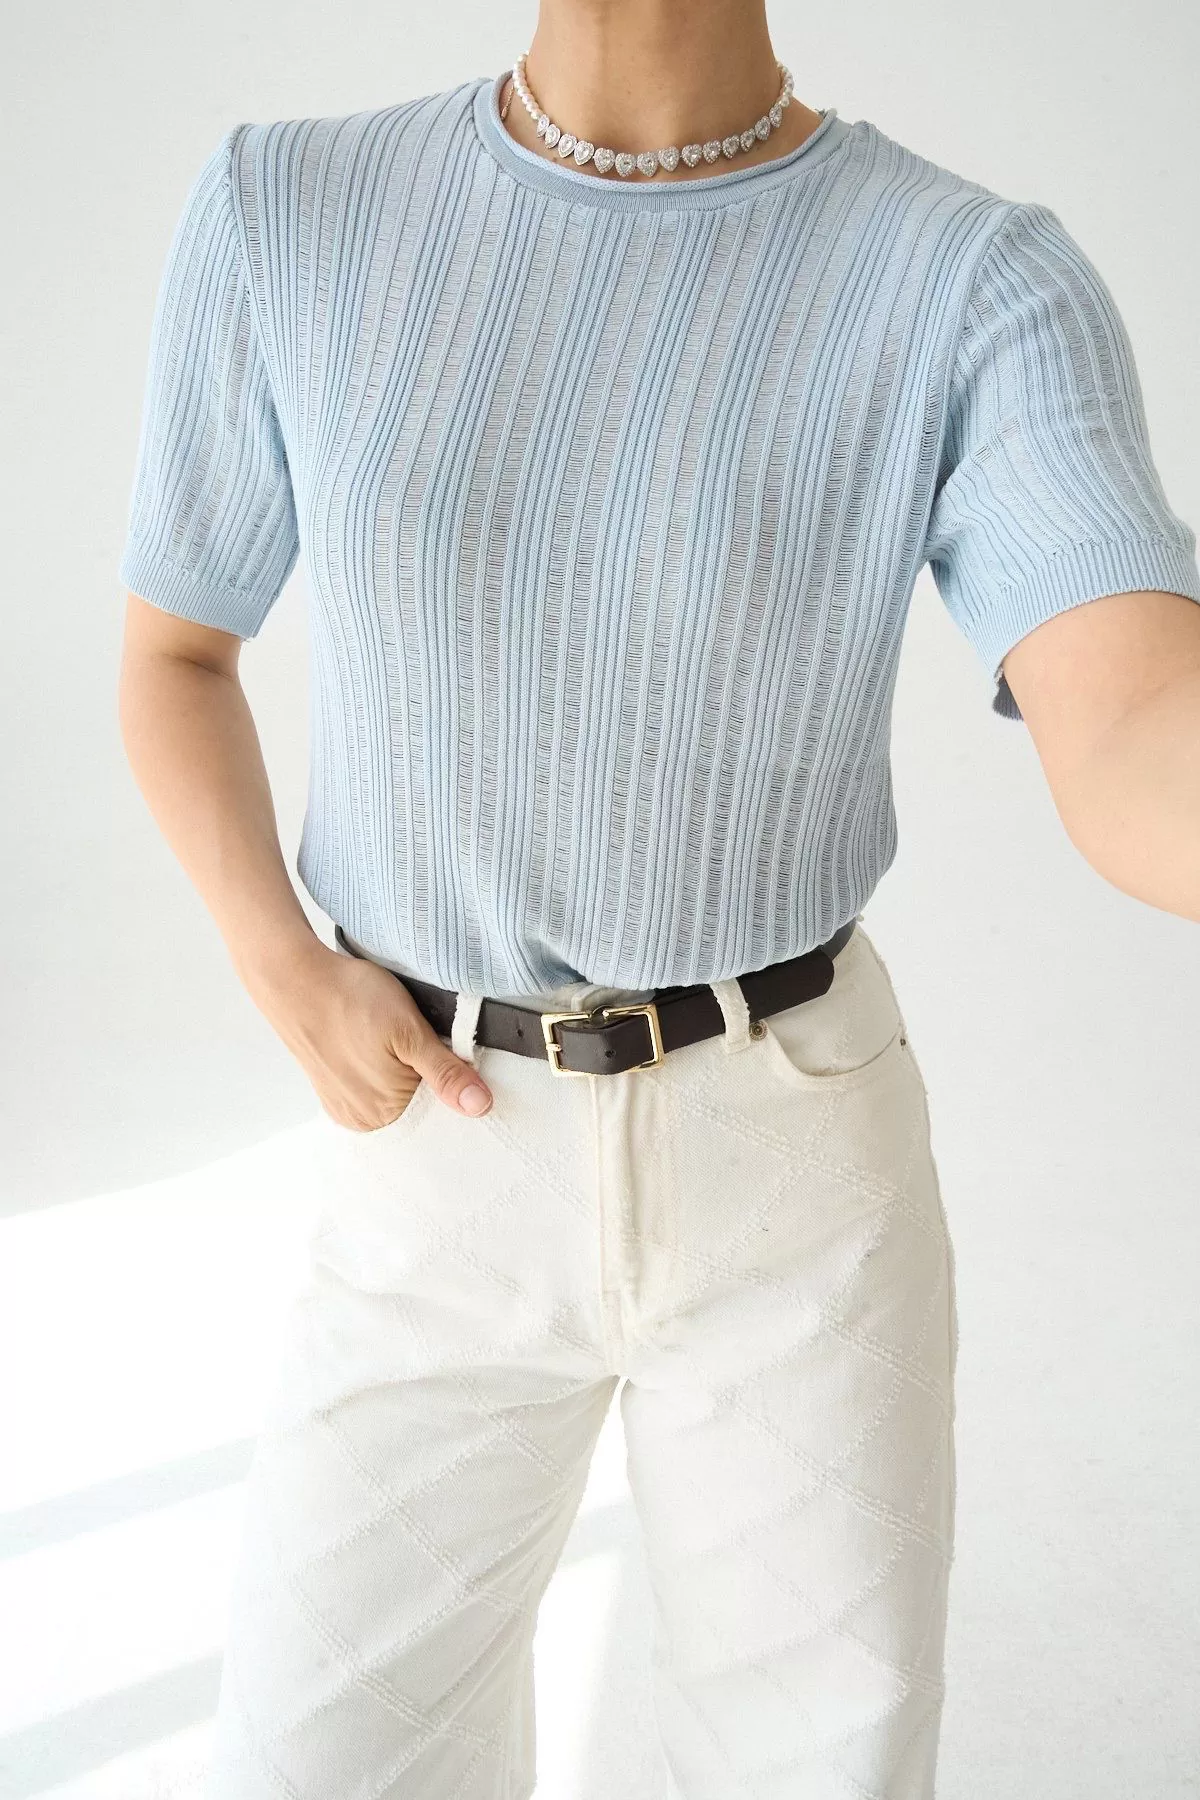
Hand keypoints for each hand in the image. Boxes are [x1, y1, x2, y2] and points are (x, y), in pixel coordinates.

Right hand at [240, 935, 492, 1129]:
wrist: (296, 977)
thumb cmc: (350, 999)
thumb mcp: (410, 1031)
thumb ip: (446, 1072)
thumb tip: (480, 1107)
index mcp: (383, 1115)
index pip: (439, 1117)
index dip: (456, 1088)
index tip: (460, 1061)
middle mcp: (363, 1119)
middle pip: (419, 1107)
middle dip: (431, 1080)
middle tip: (425, 1042)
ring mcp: (345, 1104)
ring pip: (398, 1096)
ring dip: (409, 1074)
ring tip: (396, 1041)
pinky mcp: (334, 1086)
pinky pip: (374, 1087)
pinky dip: (386, 1070)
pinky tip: (381, 1046)